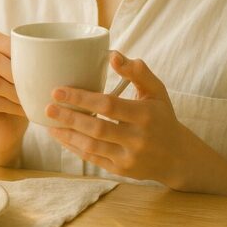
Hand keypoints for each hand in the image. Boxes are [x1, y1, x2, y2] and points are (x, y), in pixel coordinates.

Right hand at [0, 30, 27, 163]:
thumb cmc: (17, 92)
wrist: (6, 125)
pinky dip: (14, 106)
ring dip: (17, 92)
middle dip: (17, 73)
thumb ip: (24, 57)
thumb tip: (47, 49)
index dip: (13, 47)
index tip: (34, 60)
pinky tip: (25, 110)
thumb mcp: (20, 71)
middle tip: (35, 83)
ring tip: (32, 98)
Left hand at [45, 51, 207, 188]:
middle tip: (48, 108)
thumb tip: (112, 54)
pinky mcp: (122, 171)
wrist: (178, 157)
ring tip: (50, 124)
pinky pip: (93, 159)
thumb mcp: (157, 91)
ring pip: (92, 147)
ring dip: (68, 135)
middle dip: (69, 118)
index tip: (58, 91)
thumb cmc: (163, 117)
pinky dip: (75, 148)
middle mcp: (138, 139)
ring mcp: (129, 158)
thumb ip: (137, 71)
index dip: (81, 98)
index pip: (108, 105)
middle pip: (96, 128)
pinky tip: (62, 137)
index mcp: (145, 115)